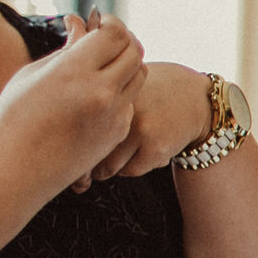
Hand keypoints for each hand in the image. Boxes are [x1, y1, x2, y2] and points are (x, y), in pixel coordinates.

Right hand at [0, 10, 144, 194]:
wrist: (17, 169)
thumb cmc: (15, 117)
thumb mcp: (33, 74)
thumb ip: (66, 49)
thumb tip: (80, 23)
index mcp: (74, 71)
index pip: (114, 34)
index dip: (111, 22)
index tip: (100, 21)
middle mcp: (101, 92)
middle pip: (134, 51)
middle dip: (123, 39)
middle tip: (106, 37)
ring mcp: (114, 115)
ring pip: (139, 76)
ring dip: (126, 63)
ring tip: (103, 62)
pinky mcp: (118, 132)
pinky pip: (130, 100)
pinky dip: (121, 90)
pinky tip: (98, 91)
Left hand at [80, 59, 211, 187]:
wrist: (196, 97)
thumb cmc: (152, 93)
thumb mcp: (122, 84)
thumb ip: (95, 98)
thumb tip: (61, 137)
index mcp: (107, 91)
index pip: (76, 127)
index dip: (69, 147)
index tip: (70, 157)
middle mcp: (121, 109)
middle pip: (88, 150)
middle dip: (85, 166)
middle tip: (85, 172)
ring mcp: (139, 128)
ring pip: (109, 165)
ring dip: (110, 167)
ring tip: (119, 155)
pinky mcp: (156, 147)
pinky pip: (132, 170)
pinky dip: (133, 167)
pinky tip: (142, 154)